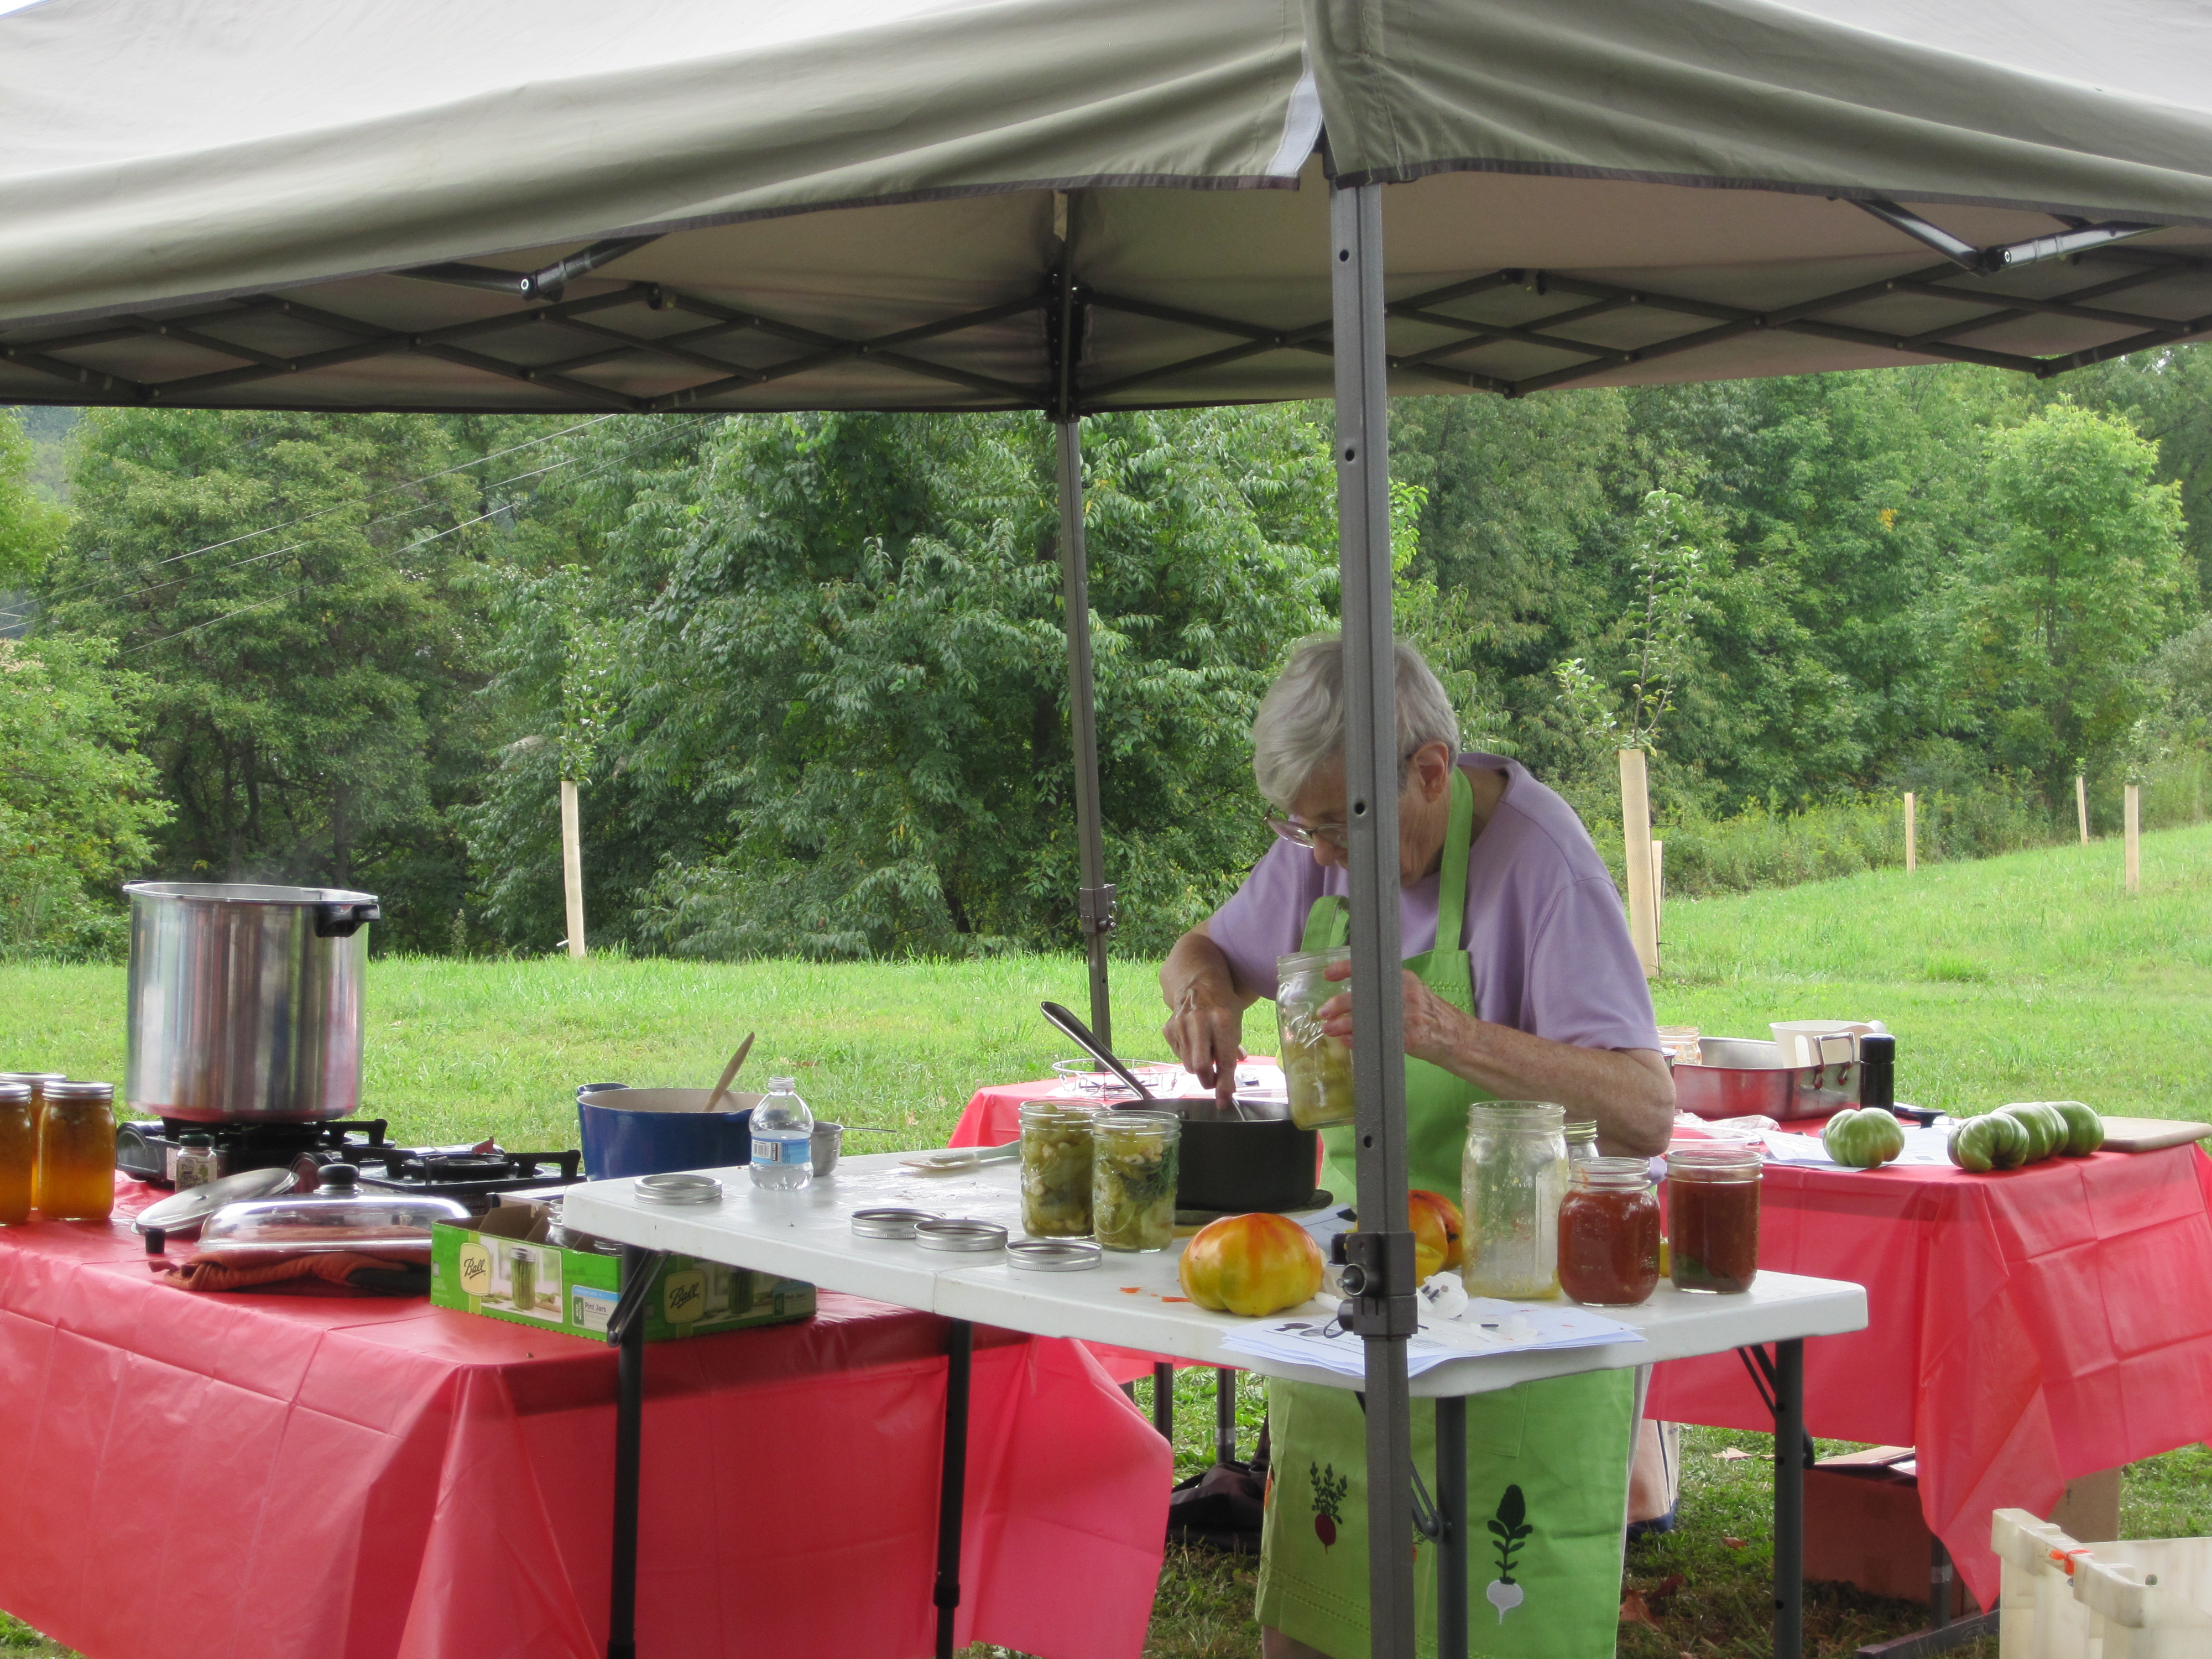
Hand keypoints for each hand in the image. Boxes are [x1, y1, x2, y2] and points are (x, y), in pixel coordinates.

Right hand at [1163, 988, 1245, 1103]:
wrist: (1197, 984)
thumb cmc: (1222, 1006)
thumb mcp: (1236, 1024)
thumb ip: (1233, 1053)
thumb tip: (1229, 1088)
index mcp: (1222, 1020)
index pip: (1224, 1061)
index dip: (1224, 1085)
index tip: (1223, 1101)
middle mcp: (1199, 1022)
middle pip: (1200, 1067)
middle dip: (1208, 1080)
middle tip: (1213, 1081)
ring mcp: (1180, 1025)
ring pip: (1188, 1065)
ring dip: (1199, 1067)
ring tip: (1206, 1052)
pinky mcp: (1169, 1029)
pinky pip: (1179, 1055)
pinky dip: (1188, 1056)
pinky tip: (1194, 1042)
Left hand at [1318, 961, 1465, 1067]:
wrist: (1457, 1037)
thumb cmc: (1431, 1015)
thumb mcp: (1412, 995)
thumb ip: (1385, 995)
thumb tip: (1350, 1002)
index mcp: (1403, 979)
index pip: (1371, 968)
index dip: (1346, 969)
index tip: (1328, 975)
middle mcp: (1405, 993)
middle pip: (1364, 995)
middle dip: (1339, 1004)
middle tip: (1323, 1012)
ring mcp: (1408, 1015)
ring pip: (1367, 1018)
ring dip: (1343, 1024)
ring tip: (1328, 1029)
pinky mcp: (1410, 1037)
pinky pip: (1377, 1037)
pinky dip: (1359, 1039)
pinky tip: (1348, 1041)